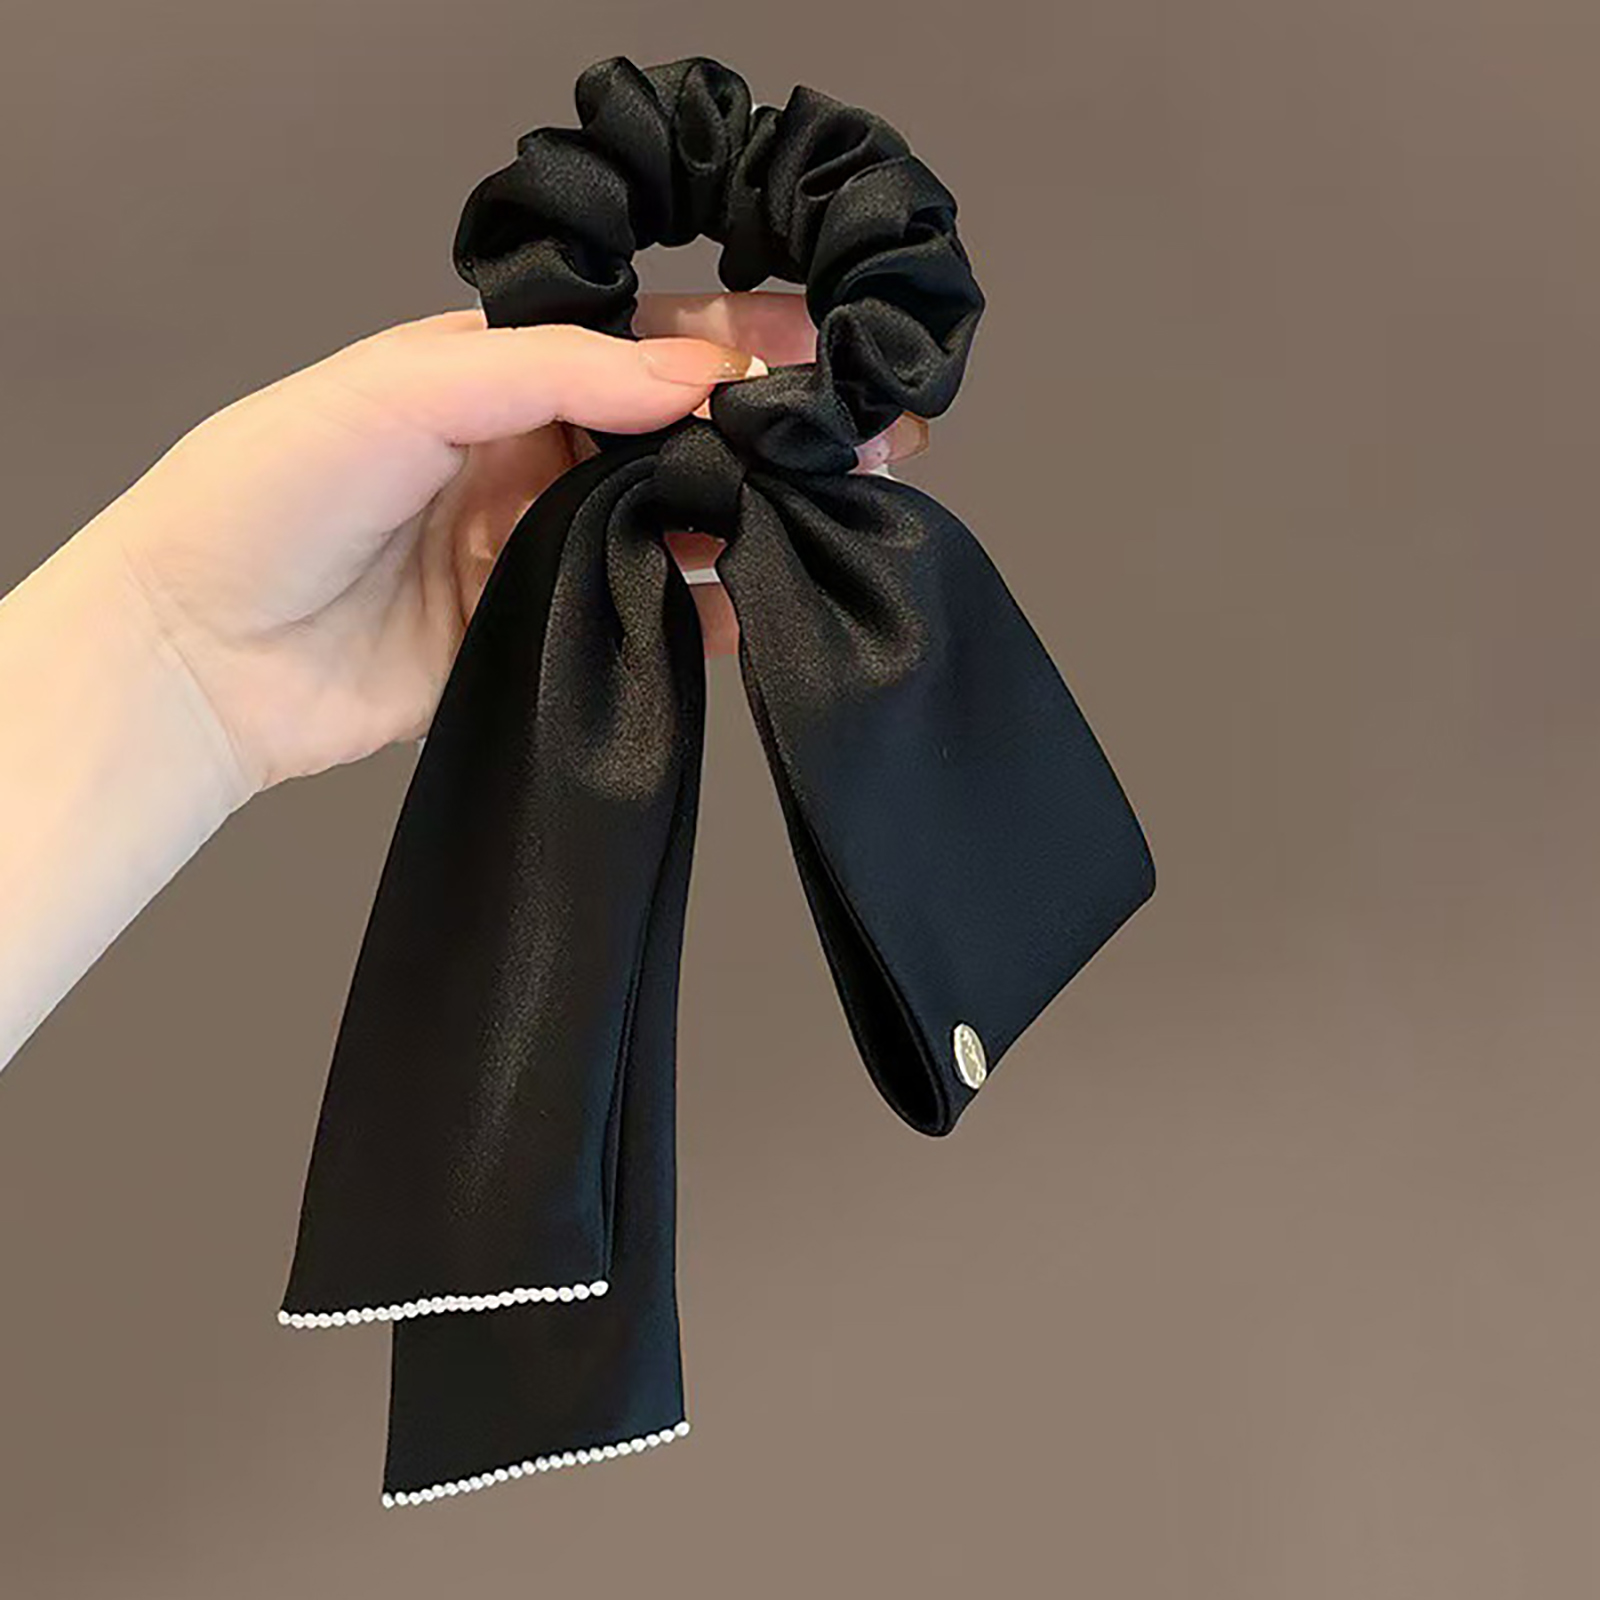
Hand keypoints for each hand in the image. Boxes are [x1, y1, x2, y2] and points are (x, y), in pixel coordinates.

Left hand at [87, 295, 929, 801]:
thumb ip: (550, 372)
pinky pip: (652, 621)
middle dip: (769, 431)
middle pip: (678, 433)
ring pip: (677, 523)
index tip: (815, 347)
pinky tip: (757, 609)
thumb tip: (690, 369)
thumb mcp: (401, 392)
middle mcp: (534, 460)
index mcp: (500, 378)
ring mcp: (546, 551)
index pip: (641, 343)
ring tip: (832, 515)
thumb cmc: (266, 497)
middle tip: (857, 438)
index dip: (731, 339)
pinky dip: (709, 616)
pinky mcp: (551, 638)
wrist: (197, 657)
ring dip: (754, 518)